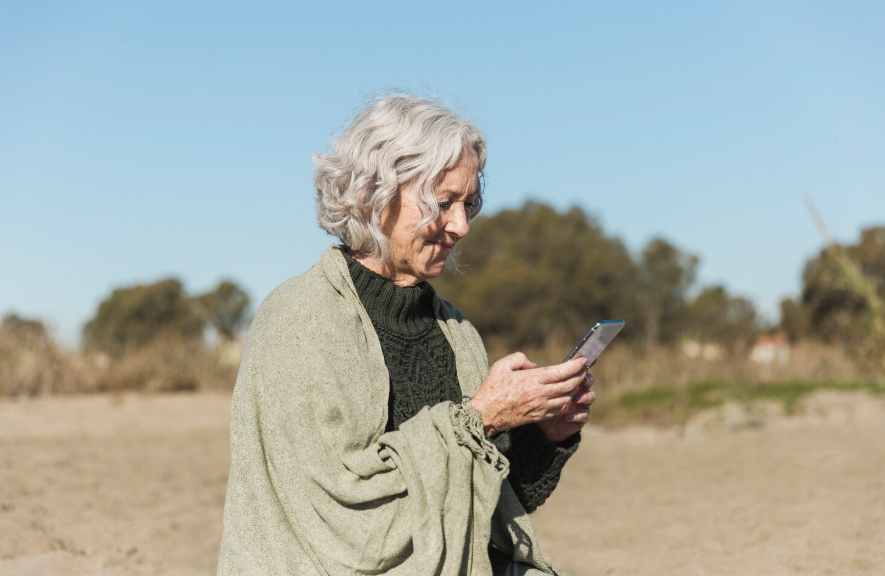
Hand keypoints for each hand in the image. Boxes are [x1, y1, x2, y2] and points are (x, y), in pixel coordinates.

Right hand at [469, 353, 587, 436]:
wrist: (485, 415)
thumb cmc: (491, 388)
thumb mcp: (501, 365)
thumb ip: (519, 358)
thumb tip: (534, 365)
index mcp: (531, 379)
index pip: (561, 372)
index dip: (575, 365)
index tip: (584, 359)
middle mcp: (539, 394)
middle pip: (569, 384)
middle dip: (580, 376)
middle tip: (584, 368)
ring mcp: (540, 406)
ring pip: (566, 397)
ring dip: (574, 388)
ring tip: (576, 380)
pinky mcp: (539, 416)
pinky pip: (559, 408)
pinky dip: (565, 400)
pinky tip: (564, 394)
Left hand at [536, 361, 596, 442]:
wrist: (536, 425)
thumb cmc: (532, 401)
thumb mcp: (529, 385)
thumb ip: (528, 371)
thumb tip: (533, 365)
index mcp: (566, 380)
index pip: (576, 369)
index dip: (581, 364)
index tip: (583, 359)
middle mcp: (575, 391)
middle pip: (587, 381)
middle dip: (586, 379)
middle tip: (582, 379)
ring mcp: (578, 405)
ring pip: (590, 397)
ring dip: (585, 396)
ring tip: (575, 398)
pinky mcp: (578, 419)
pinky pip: (584, 415)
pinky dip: (577, 415)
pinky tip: (565, 416)